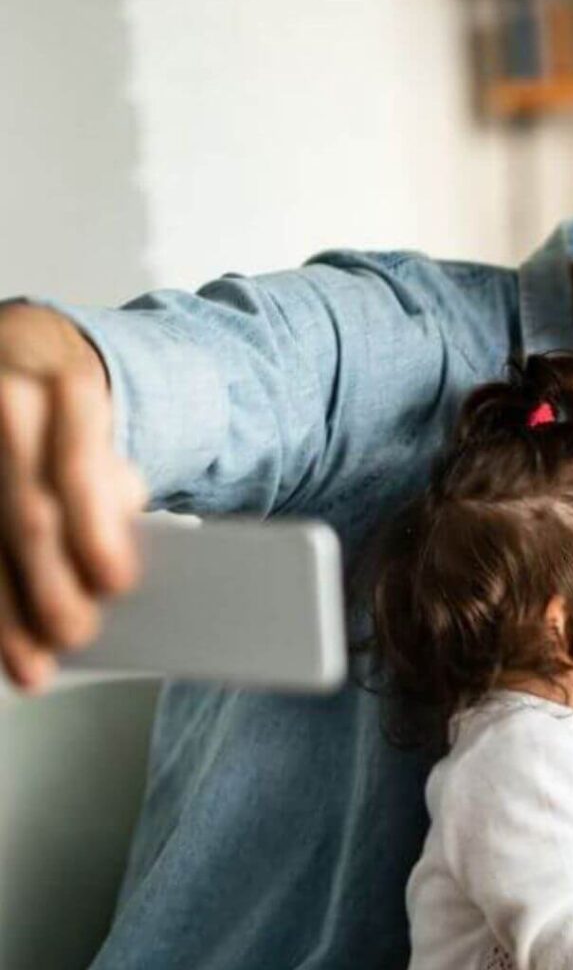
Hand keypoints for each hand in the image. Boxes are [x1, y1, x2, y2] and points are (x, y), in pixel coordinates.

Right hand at [0, 304, 147, 691]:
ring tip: (32, 662)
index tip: (118, 584)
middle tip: (77, 634)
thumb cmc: (71, 409)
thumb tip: (109, 568)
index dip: (95, 533)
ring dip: (3, 611)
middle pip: (24, 514)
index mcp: (62, 387)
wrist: (21, 353)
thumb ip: (109, 482)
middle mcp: (3, 402)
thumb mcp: (106, 427)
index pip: (74, 470)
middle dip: (50, 587)